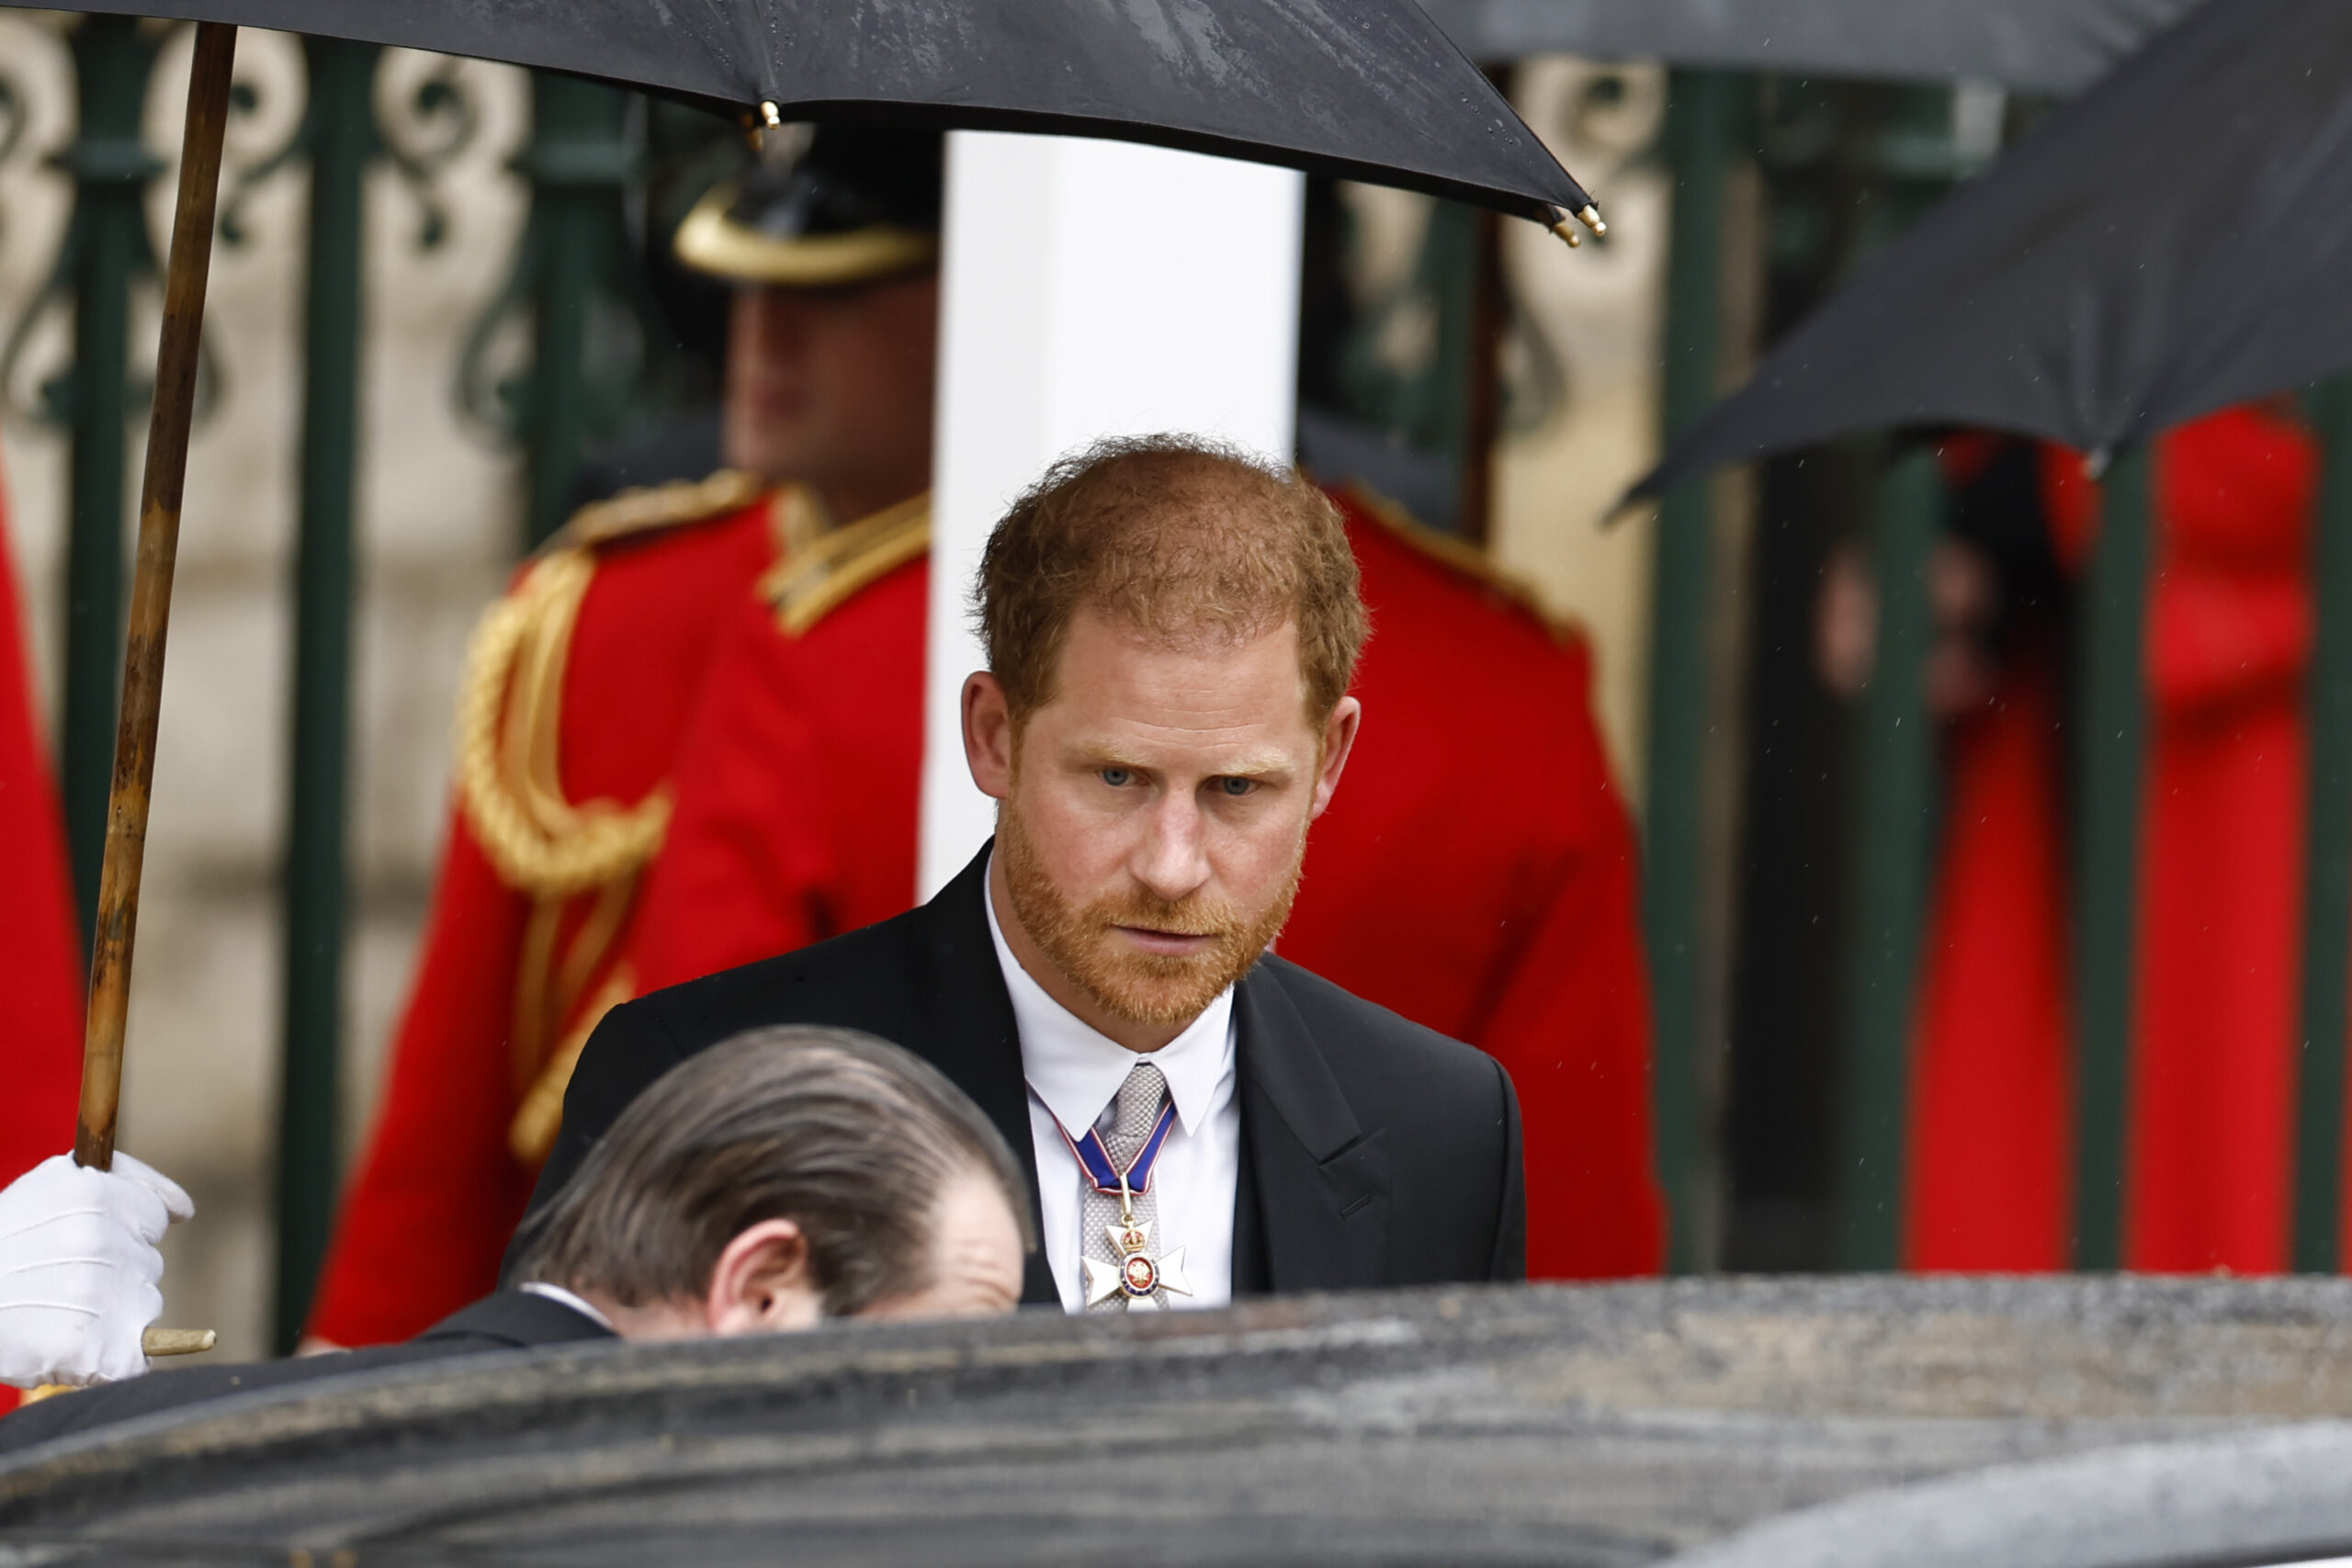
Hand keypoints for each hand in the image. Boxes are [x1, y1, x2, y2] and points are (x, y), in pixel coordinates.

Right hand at [0, 1152, 193, 1387]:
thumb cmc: (0, 1246)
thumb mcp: (47, 1188)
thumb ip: (118, 1182)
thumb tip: (182, 1211)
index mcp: (96, 1195)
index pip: (154, 1218)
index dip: (126, 1234)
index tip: (94, 1248)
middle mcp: (106, 1241)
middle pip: (147, 1266)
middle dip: (113, 1277)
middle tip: (55, 1286)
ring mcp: (108, 1296)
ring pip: (144, 1307)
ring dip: (113, 1315)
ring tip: (55, 1315)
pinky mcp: (106, 1351)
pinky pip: (137, 1359)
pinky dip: (114, 1361)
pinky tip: (79, 1352)